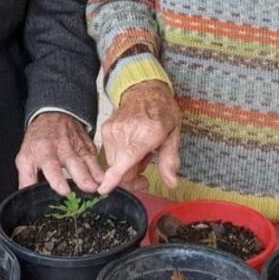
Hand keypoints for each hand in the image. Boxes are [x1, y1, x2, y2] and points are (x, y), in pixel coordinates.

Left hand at [16, 112, 104, 195]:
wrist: (53, 115)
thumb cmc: (39, 139)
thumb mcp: (25, 156)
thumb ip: (26, 178)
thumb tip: (26, 196)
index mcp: (44, 152)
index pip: (51, 166)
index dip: (57, 179)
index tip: (64, 191)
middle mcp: (62, 148)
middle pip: (74, 163)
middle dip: (83, 176)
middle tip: (90, 189)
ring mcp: (77, 146)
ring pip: (87, 160)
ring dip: (95, 173)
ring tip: (102, 186)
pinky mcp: (87, 145)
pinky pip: (95, 157)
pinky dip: (100, 168)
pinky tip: (104, 178)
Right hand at [97, 80, 180, 194]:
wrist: (144, 90)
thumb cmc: (161, 111)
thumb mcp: (174, 135)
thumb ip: (170, 159)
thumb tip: (171, 182)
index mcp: (146, 133)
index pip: (125, 159)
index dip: (113, 177)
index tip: (104, 189)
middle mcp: (125, 132)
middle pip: (120, 169)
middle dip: (132, 178)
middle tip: (145, 176)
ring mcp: (112, 130)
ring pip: (114, 164)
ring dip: (126, 168)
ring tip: (140, 156)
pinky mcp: (105, 131)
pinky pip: (109, 155)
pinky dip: (120, 158)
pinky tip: (131, 149)